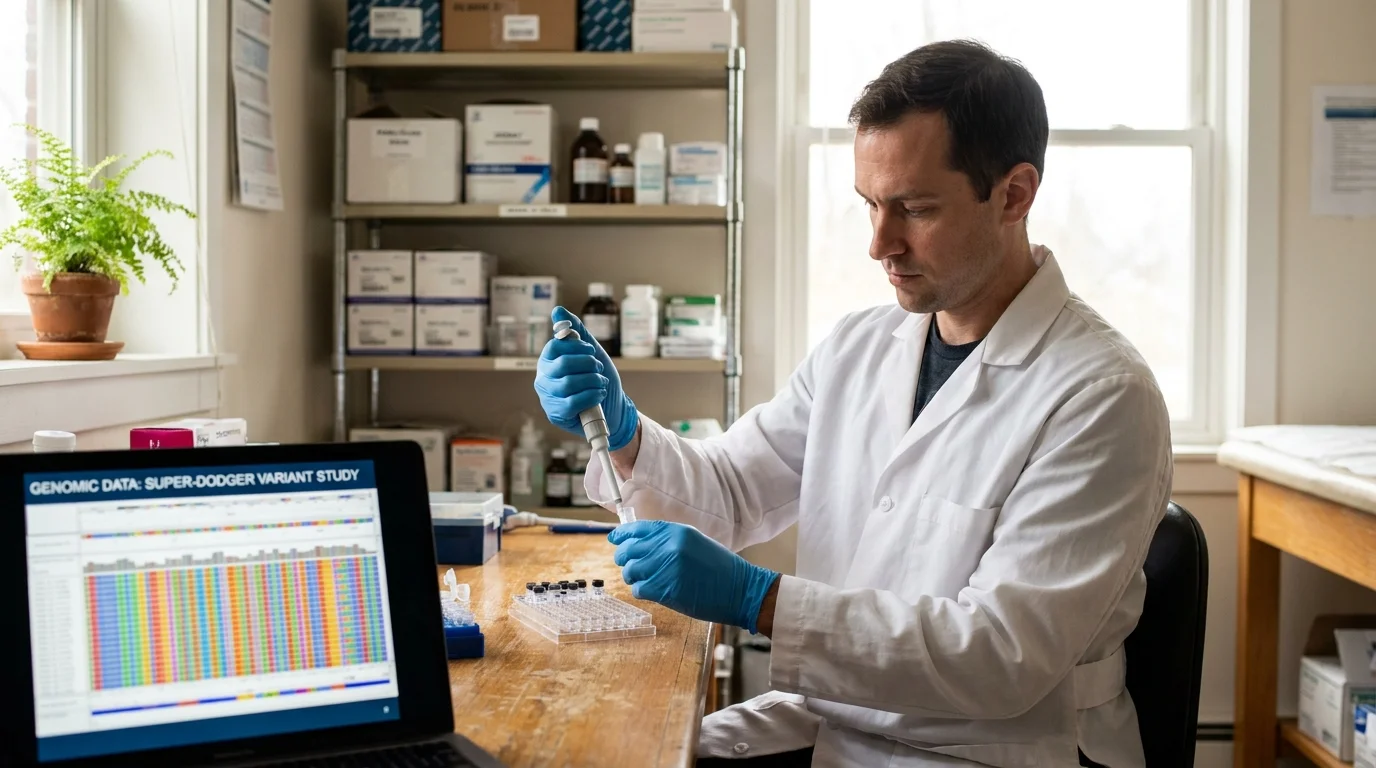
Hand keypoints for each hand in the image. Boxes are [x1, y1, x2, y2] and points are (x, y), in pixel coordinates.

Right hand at [534, 307, 637, 449]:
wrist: (613, 407)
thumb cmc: (598, 378)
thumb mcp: (591, 351)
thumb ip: (575, 331)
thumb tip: (558, 310)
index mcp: (549, 359)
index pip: (555, 346)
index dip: (577, 346)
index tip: (591, 350)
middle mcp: (543, 377)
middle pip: (563, 364)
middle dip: (588, 365)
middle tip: (599, 368)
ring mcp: (548, 397)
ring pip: (568, 384)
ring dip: (592, 381)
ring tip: (601, 382)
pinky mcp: (556, 414)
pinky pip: (572, 403)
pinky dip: (591, 396)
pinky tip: (599, 394)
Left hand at [610, 520, 779, 633]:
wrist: (740, 589)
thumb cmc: (719, 568)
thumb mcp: (695, 542)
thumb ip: (669, 540)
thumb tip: (640, 543)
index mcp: (676, 532)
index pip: (638, 529)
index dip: (622, 534)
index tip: (614, 539)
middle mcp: (668, 546)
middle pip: (629, 550)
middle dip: (624, 558)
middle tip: (627, 565)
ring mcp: (666, 568)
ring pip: (631, 571)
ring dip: (633, 577)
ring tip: (643, 580)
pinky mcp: (666, 589)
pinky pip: (639, 589)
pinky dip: (641, 591)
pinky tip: (652, 591)